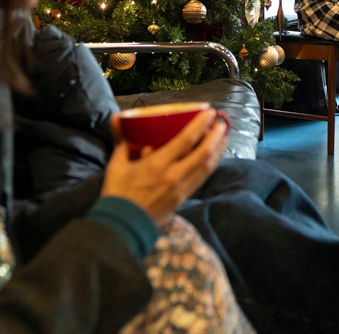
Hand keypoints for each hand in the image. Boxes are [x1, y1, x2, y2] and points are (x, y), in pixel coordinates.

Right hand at [101, 110, 226, 224]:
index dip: (201, 124)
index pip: (186, 140)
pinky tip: (213, 158)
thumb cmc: (118, 193)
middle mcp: (174, 175)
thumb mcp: (117, 165)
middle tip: (221, 123)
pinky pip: (202, 178)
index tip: (209, 112)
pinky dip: (211, 165)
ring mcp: (182, 188)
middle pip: (204, 152)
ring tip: (222, 138)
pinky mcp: (184, 198)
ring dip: (217, 150)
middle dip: (216, 136)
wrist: (123, 225)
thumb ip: (121, 140)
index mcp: (157, 164)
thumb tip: (116, 118)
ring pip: (207, 166)